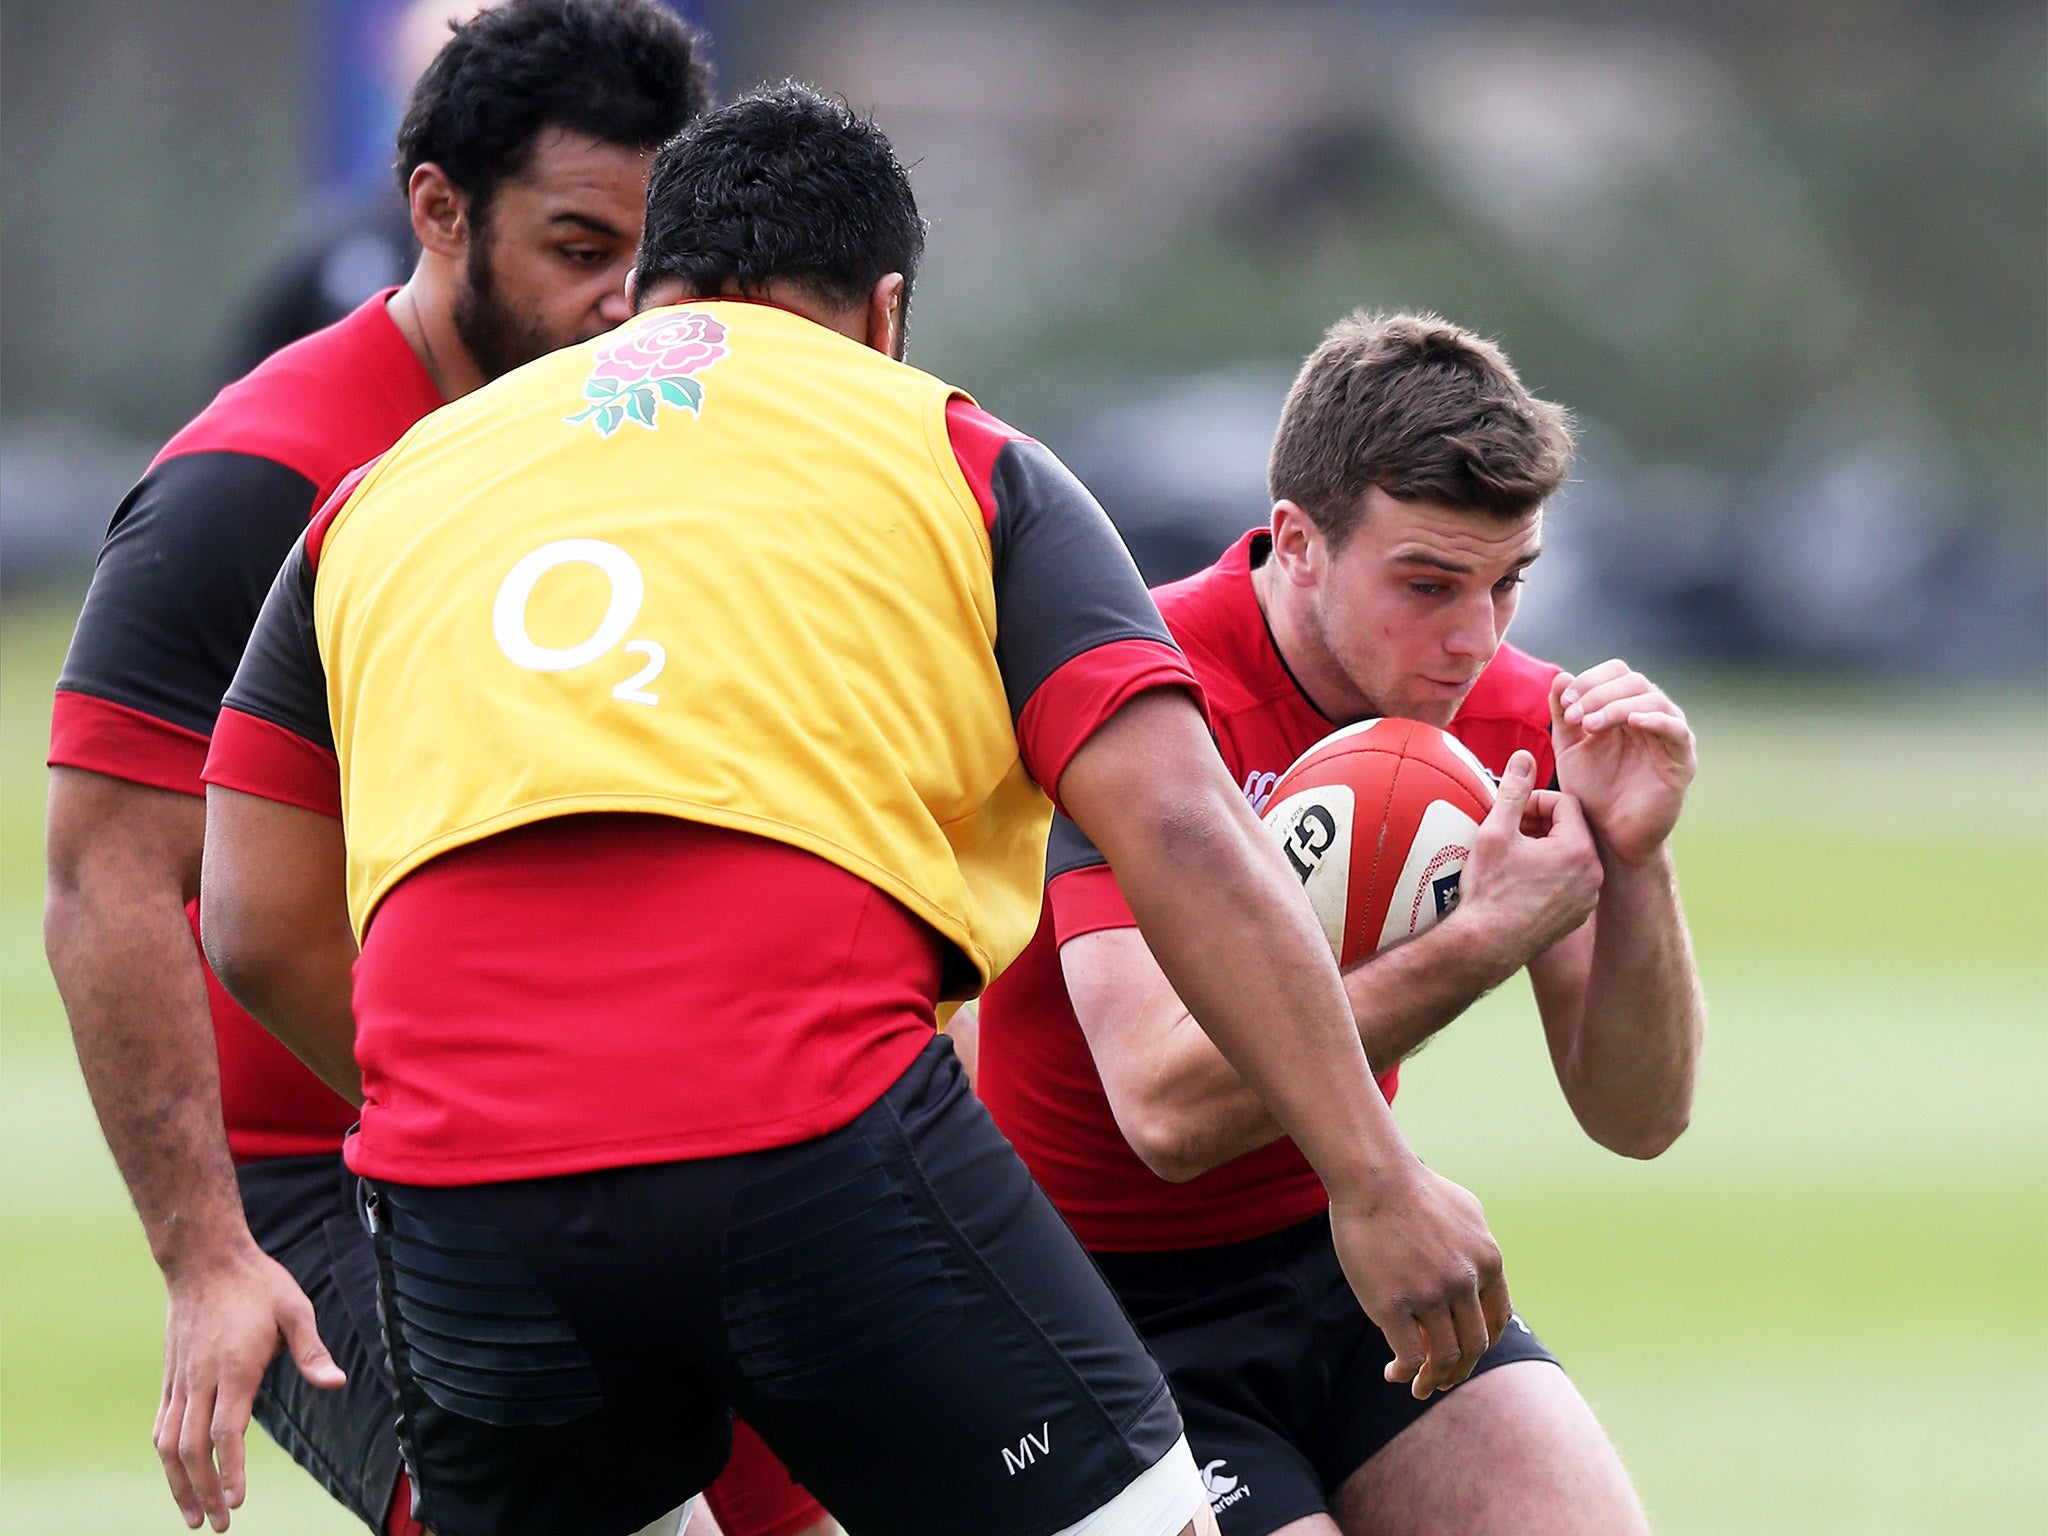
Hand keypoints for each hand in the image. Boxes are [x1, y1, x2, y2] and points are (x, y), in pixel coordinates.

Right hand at [155, 1242, 344, 1530]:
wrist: (205, 1258)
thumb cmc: (258, 1284)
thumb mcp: (295, 1308)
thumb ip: (312, 1350)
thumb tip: (336, 1383)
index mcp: (234, 1366)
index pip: (225, 1430)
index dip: (229, 1469)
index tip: (235, 1502)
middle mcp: (201, 1378)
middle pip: (192, 1448)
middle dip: (203, 1491)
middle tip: (218, 1526)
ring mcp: (180, 1378)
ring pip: (168, 1443)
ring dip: (178, 1483)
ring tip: (192, 1516)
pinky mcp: (170, 1376)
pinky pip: (160, 1424)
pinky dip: (165, 1457)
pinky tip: (176, 1476)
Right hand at [1328, 1164, 1510, 1398]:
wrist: (1372, 1175)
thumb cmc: (1411, 1187)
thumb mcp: (1465, 1212)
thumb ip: (1477, 1247)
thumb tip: (1479, 1273)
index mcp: (1487, 1260)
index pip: (1495, 1320)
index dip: (1482, 1345)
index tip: (1465, 1354)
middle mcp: (1465, 1280)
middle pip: (1474, 1346)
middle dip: (1460, 1371)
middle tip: (1443, 1380)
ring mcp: (1431, 1293)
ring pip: (1444, 1358)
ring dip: (1433, 1380)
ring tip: (1419, 1387)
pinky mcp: (1393, 1304)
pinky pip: (1410, 1356)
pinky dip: (1406, 1372)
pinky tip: (1394, 1372)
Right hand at [1456, 749, 1602, 970]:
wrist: (1485, 945)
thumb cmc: (1489, 890)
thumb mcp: (1496, 832)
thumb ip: (1513, 790)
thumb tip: (1524, 756)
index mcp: (1578, 848)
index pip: (1566, 803)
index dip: (1535, 802)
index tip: (1511, 813)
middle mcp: (1593, 873)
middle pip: (1571, 828)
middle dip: (1540, 824)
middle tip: (1509, 831)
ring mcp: (1587, 898)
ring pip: (1570, 855)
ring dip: (1544, 848)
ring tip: (1513, 855)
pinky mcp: (1576, 916)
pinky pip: (1569, 881)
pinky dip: (1549, 873)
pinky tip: (1520, 881)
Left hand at [1552, 663, 1695, 865]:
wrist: (1608, 833)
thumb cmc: (1591, 790)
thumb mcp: (1569, 748)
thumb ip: (1563, 714)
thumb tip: (1561, 676)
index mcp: (1624, 707)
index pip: (1616, 673)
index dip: (1590, 680)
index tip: (1565, 703)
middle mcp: (1650, 716)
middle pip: (1633, 681)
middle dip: (1598, 693)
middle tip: (1574, 717)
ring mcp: (1669, 735)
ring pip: (1653, 700)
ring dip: (1616, 706)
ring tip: (1590, 725)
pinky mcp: (1682, 759)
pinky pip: (1676, 730)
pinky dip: (1655, 720)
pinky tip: (1632, 723)